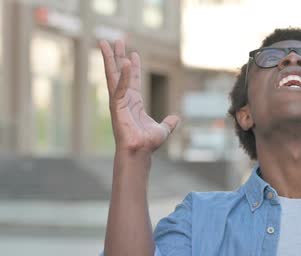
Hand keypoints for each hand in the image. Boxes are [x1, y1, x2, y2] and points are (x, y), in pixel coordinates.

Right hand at [99, 40, 179, 154]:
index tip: (134, 54)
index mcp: (133, 103)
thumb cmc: (147, 144)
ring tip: (104, 42)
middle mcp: (124, 99)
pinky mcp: (116, 106)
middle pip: (118, 73)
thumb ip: (169, 123)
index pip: (132, 80)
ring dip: (109, 58)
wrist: (140, 152)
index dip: (133, 67)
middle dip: (117, 56)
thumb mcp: (163, 129)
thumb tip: (176, 118)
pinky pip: (119, 87)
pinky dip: (123, 75)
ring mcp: (118, 101)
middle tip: (115, 40)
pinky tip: (125, 62)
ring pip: (112, 75)